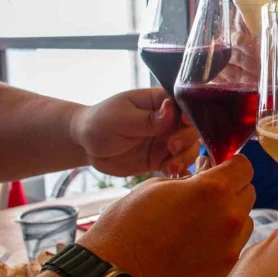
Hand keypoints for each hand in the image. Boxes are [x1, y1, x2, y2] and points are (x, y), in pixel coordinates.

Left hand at [70, 88, 199, 176]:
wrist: (86, 145)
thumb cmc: (101, 122)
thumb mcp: (121, 118)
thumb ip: (148, 118)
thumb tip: (172, 109)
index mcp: (160, 102)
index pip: (184, 104)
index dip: (189, 114)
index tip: (184, 123)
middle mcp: (168, 121)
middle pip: (191, 128)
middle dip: (186, 139)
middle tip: (171, 147)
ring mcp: (165, 141)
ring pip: (188, 148)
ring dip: (185, 158)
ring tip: (171, 167)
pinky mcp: (161, 159)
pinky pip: (177, 165)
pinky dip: (179, 171)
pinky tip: (171, 175)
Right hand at [79, 155, 255, 276]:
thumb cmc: (127, 227)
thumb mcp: (157, 187)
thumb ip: (193, 181)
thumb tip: (208, 177)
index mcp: (213, 190)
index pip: (245, 166)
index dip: (230, 166)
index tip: (219, 171)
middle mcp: (229, 218)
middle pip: (248, 193)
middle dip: (231, 191)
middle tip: (204, 199)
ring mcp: (229, 250)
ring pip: (245, 223)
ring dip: (229, 220)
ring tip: (199, 228)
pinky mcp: (223, 275)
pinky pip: (233, 251)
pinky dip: (221, 247)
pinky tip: (195, 251)